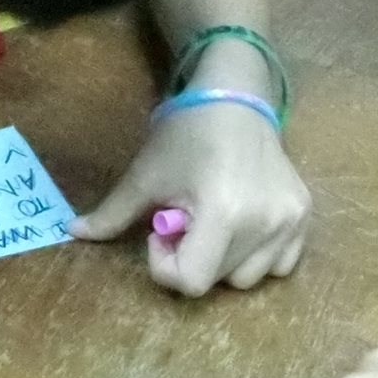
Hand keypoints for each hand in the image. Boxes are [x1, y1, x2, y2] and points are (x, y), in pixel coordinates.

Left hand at [71, 101, 308, 296]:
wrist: (235, 97)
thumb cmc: (185, 132)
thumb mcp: (145, 174)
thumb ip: (111, 213)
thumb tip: (72, 233)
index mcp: (224, 211)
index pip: (191, 280)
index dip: (165, 263)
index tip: (162, 227)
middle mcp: (264, 222)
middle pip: (216, 280)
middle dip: (191, 257)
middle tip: (184, 218)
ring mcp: (290, 220)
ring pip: (249, 279)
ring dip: (223, 261)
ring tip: (212, 220)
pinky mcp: (304, 215)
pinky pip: (280, 265)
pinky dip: (257, 256)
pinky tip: (241, 224)